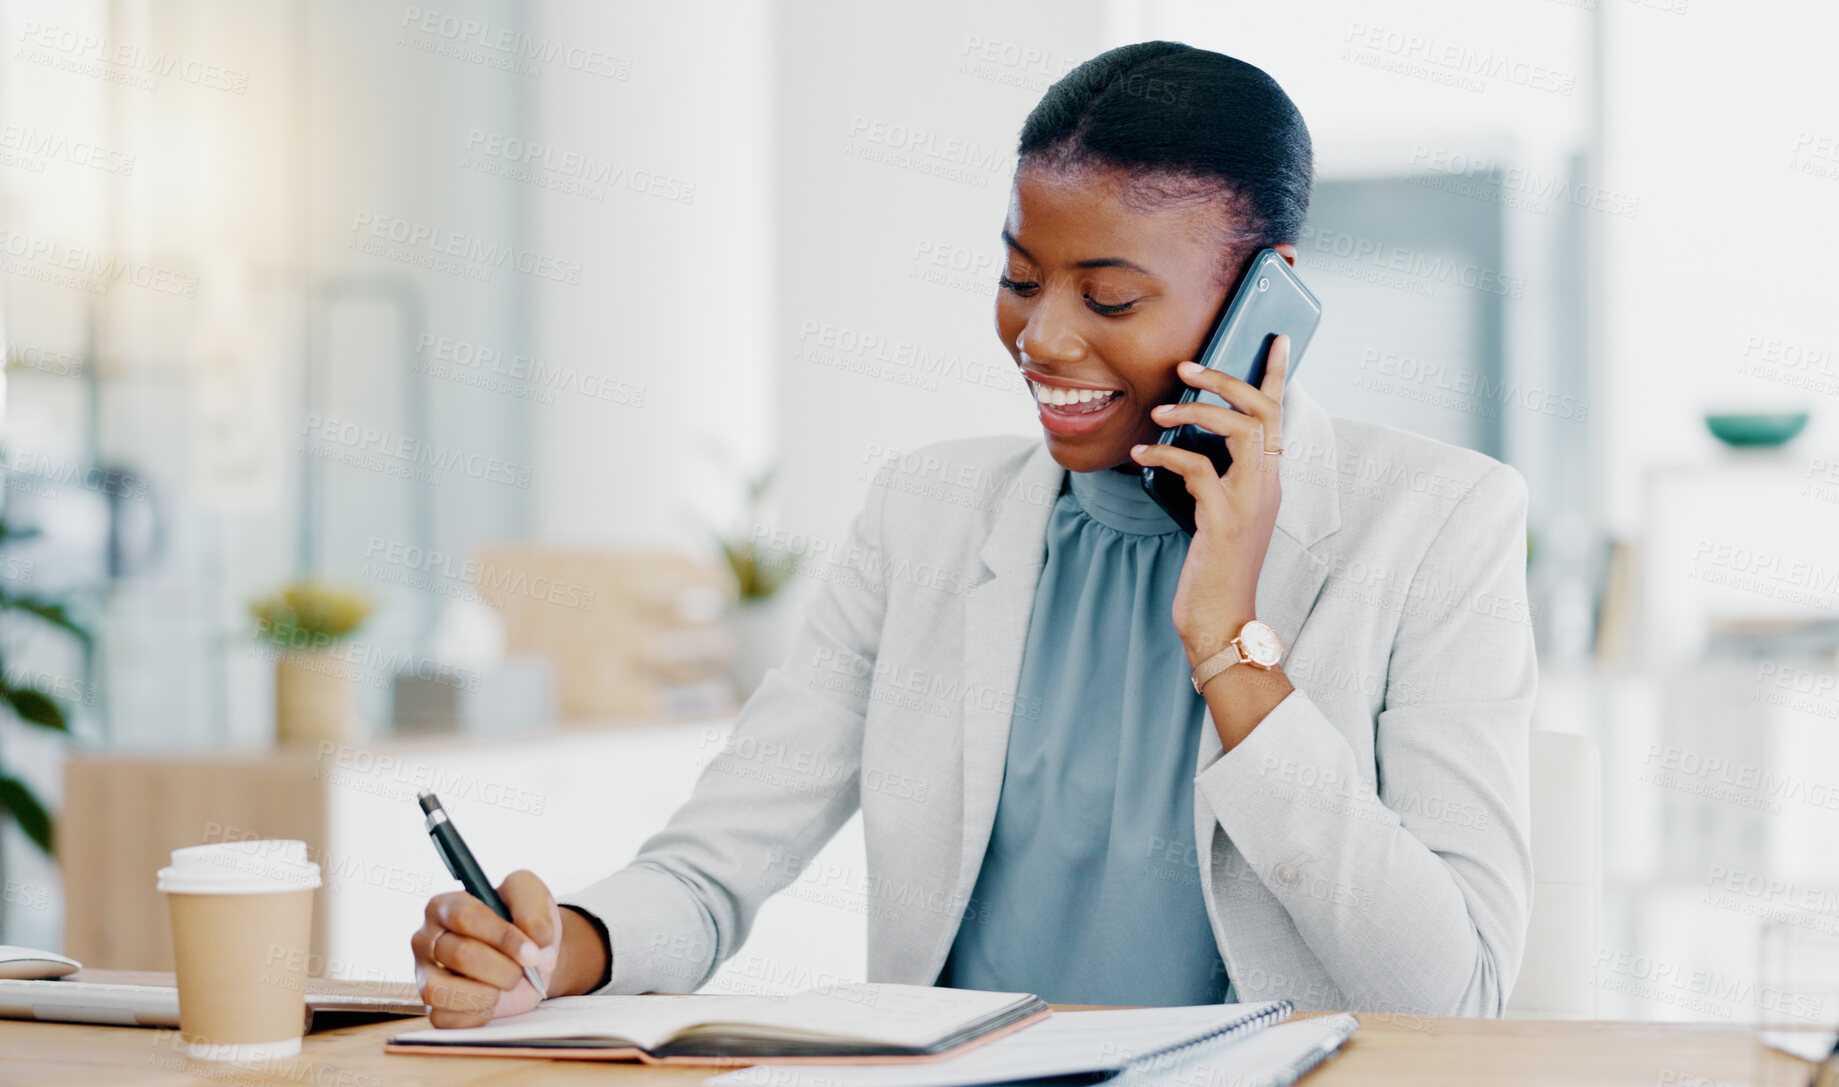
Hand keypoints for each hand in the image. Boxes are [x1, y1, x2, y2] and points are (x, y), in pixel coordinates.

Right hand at [410, 870, 561, 1027]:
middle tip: (524, 970)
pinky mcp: (432, 1007)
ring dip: (487, 993)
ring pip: (441, 990)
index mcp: (446, 906)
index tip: (533, 952)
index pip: (465, 917)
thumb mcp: (534, 897)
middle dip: (503, 968)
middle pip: (460, 955)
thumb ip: (536, 912)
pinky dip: (478, 1014)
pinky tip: (493, 1000)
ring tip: (506, 985)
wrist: (530, 957)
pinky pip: (445, 1018)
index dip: (502, 936)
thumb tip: (535, 945)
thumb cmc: (523, 921)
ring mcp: (425, 975)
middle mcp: (426, 939)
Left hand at [1130, 335, 1288, 667]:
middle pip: (1264, 411)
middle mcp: (1266, 486)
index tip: (1272, 338)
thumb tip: (1185, 442)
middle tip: (1190, 363)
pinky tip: (1141, 452)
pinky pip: (1199, 469)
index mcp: (1267, 481)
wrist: (1220, 622)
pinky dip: (1167, 454)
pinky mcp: (1223, 521)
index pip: (1279, 416)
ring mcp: (1249, 502)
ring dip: (1198, 411)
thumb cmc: (1213, 569)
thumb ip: (1213, 477)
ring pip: (1242, 432)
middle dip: (1228, 380)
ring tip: (1160, 411)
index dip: (1275, 374)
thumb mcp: (1217, 514)